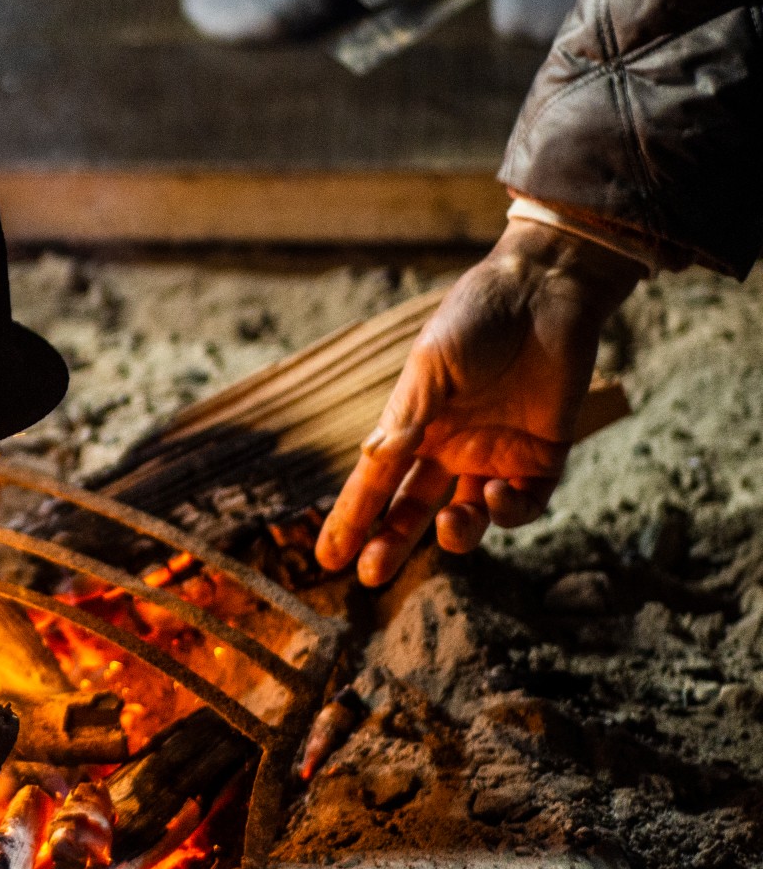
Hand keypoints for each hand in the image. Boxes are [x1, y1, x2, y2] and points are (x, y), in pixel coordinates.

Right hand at [316, 220, 642, 584]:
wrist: (543, 293)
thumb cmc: (475, 320)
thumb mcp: (431, 367)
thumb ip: (409, 417)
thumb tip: (373, 459)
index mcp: (414, 425)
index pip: (375, 483)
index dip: (351, 520)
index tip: (325, 558)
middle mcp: (450, 446)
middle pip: (413, 508)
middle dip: (390, 543)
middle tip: (370, 576)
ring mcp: (496, 454)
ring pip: (468, 515)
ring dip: (455, 532)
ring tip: (450, 524)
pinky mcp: (542, 457)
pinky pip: (523, 504)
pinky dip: (509, 511)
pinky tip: (496, 492)